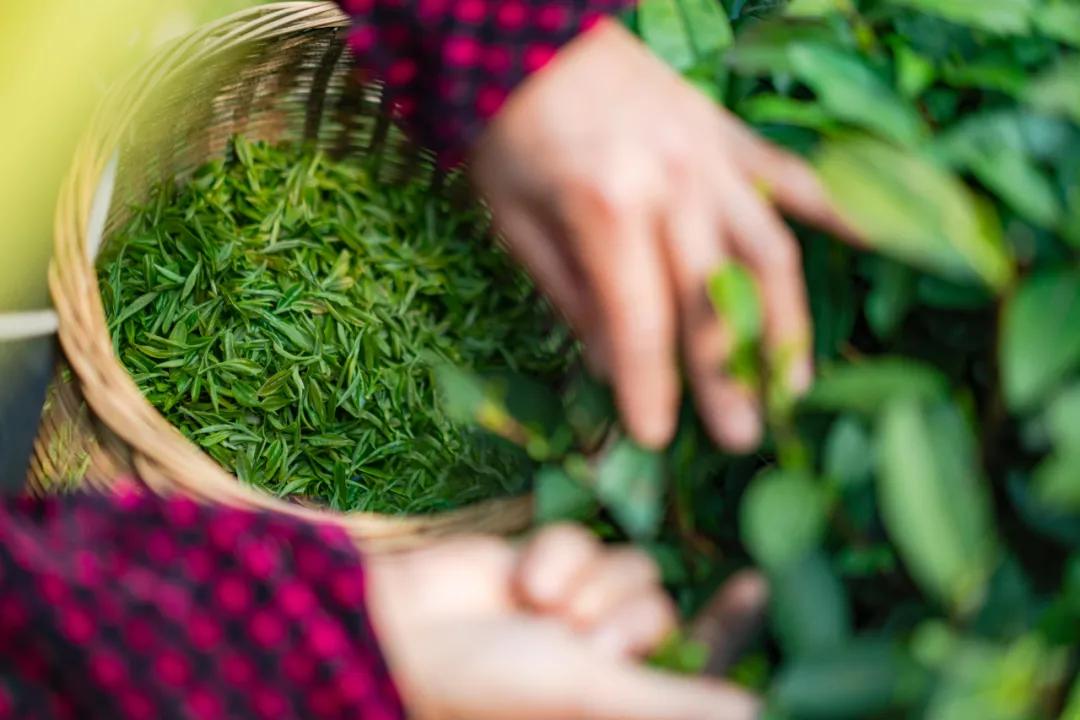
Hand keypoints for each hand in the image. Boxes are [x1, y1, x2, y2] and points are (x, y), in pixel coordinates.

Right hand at [366, 525, 760, 719]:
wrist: (404, 633)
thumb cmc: (497, 687)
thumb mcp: (595, 696)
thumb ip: (674, 701)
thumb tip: (756, 714)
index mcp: (620, 694)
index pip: (695, 657)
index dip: (728, 624)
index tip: (760, 584)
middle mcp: (603, 649)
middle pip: (661, 605)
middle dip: (623, 615)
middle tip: (580, 637)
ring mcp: (573, 603)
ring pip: (628, 566)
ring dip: (587, 584)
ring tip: (539, 609)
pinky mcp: (546, 562)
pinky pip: (583, 540)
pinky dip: (554, 558)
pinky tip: (519, 583)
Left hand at [472, 19, 853, 451]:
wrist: (523, 31)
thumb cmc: (506, 130)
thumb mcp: (512, 221)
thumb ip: (568, 294)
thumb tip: (610, 365)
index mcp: (606, 208)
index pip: (638, 323)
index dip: (649, 386)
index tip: (656, 437)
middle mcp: (673, 186)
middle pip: (714, 301)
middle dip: (727, 376)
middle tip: (742, 439)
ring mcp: (711, 157)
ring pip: (769, 253)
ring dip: (787, 324)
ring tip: (794, 384)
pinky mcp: (728, 135)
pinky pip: (792, 176)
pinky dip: (835, 210)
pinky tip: (877, 241)